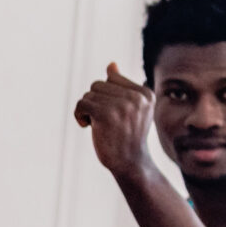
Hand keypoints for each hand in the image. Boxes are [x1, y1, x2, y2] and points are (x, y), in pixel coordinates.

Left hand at [73, 62, 154, 179]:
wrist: (130, 162)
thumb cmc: (127, 135)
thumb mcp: (131, 109)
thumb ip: (122, 87)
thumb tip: (111, 64)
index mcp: (146, 94)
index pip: (111, 79)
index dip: (106, 96)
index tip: (115, 113)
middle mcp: (137, 98)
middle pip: (98, 85)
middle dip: (95, 102)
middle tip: (106, 122)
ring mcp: (123, 105)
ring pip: (88, 95)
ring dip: (87, 110)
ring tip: (99, 125)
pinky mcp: (106, 114)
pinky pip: (82, 104)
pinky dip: (79, 116)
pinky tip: (88, 127)